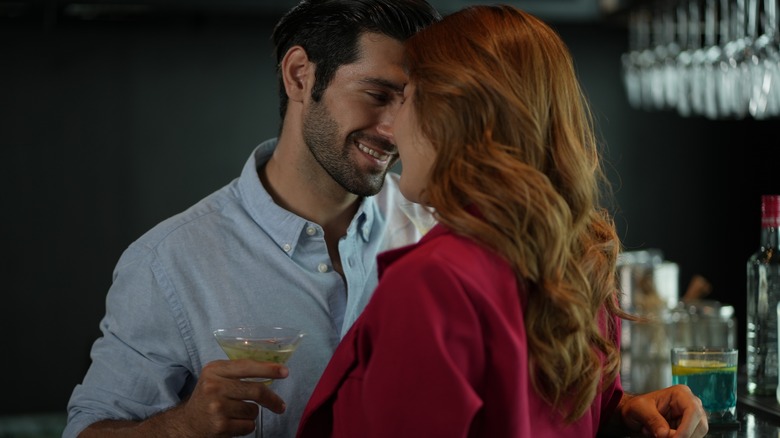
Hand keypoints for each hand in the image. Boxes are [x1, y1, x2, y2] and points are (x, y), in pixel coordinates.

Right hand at [80, 359, 289, 437]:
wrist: (186, 423)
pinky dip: (246, 426)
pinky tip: (233, 423)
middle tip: (280, 406)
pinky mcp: (219, 426)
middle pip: (256, 390)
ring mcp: (216, 407)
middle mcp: (214, 386)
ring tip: (237, 413)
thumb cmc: (208, 397)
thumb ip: (238, 371)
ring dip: (252, 414)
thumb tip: (274, 369)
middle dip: (272, 399)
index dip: (268, 368)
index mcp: (215, 369)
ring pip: (253, 410)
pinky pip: (248, 425)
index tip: (285, 372)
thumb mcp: (217, 377)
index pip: (247, 366)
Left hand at [617, 385, 707, 437]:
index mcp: (680, 394)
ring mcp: (692, 418)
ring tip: (657, 434)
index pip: (693, 411)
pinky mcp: (689, 429)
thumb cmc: (637, 406)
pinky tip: (661, 436)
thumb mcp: (639, 409)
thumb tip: (665, 433)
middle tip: (662, 437)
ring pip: (695, 435)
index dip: (686, 428)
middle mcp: (690, 405)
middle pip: (700, 426)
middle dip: (682, 436)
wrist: (634, 414)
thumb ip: (652, 419)